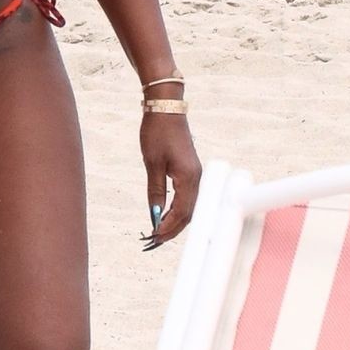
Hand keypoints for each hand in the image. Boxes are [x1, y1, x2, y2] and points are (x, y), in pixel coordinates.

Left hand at [139, 113, 200, 250]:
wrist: (166, 108)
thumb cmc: (157, 132)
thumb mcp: (152, 164)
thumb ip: (155, 191)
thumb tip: (154, 214)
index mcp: (189, 178)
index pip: (181, 213)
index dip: (168, 228)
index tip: (153, 237)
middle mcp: (198, 179)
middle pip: (189, 214)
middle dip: (172, 230)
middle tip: (154, 242)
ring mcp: (196, 175)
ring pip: (190, 207)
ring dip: (175, 221)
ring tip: (158, 232)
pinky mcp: (192, 171)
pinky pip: (188, 197)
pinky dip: (178, 210)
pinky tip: (166, 215)